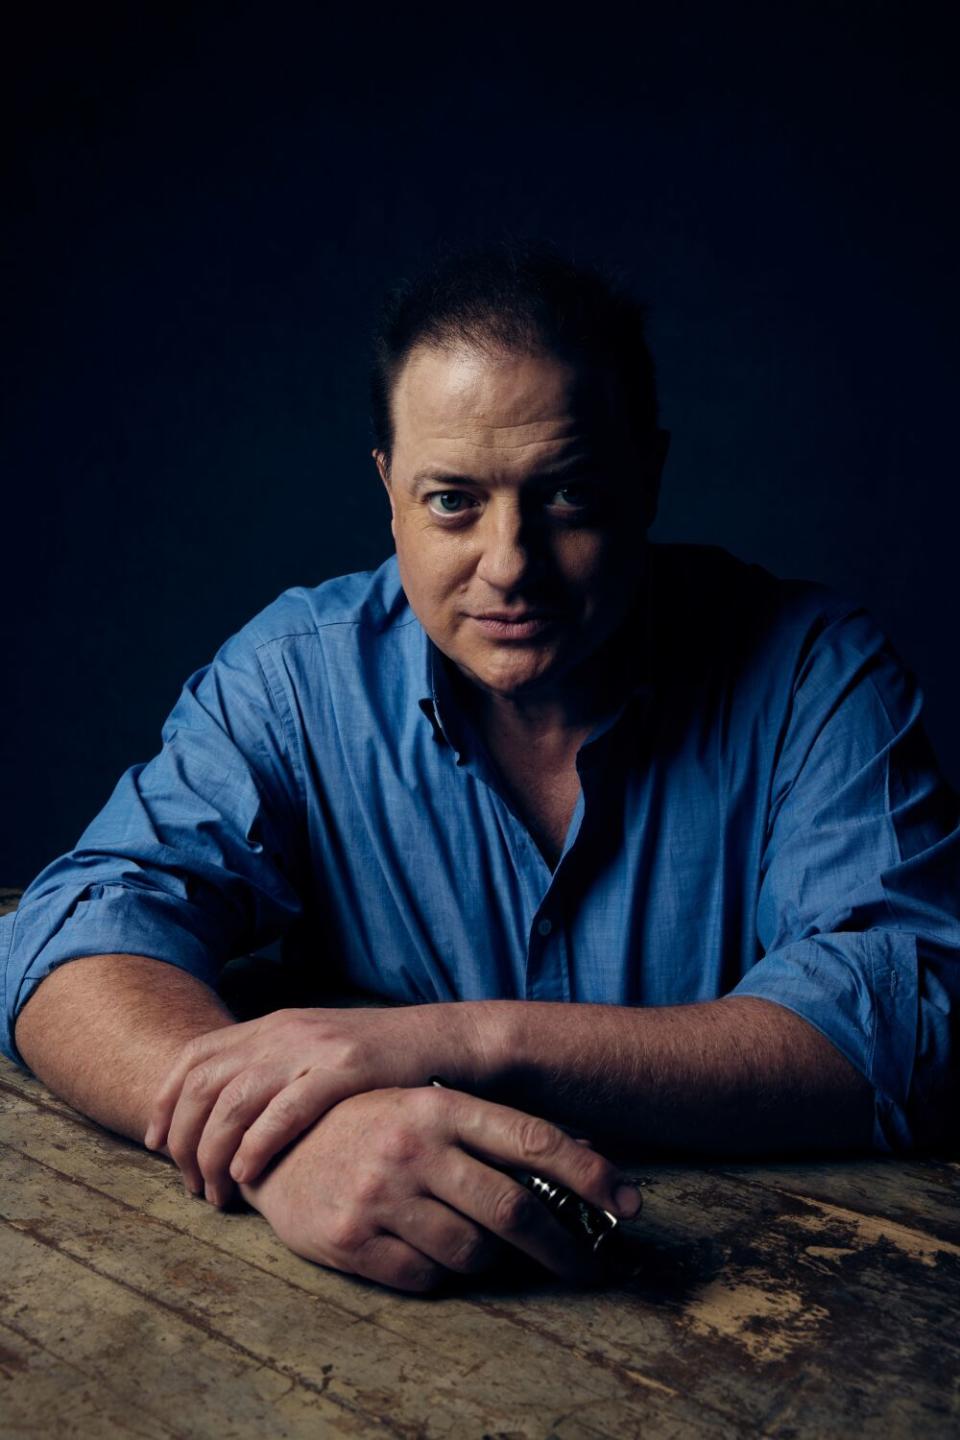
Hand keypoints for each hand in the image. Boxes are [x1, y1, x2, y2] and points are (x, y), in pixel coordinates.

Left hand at [144, 1004, 481, 1204]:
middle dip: (184, 1139)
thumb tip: (218, 1115)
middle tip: (188, 1183)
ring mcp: (312, 1049)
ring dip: (215, 1152)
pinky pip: (284, 1111)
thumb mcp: (311, 1053)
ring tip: (216, 1191)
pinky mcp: (343, 1071)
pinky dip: (257, 1145)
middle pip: (205, 1084)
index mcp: (271, 1025)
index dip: (164, 1101)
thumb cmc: (373, 1062)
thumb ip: (268, 1071)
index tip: (154, 1145)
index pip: (195, 1057)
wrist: (438, 1041)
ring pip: (235, 1100)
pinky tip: (248, 1173)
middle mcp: (283, 1031)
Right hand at [240, 1084, 642, 1292]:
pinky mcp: (349, 1240)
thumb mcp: (425, 1109)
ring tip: (483, 1250)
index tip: (629, 1202)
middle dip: (562, 1247)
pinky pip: (426, 1278)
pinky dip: (440, 1273)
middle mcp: (412, 1145)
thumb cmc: (365, 1125)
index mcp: (438, 1105)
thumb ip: (492, 1130)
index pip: (534, 1139)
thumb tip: (586, 1155)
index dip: (590, 1174)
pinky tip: (428, 1252)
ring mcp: (379, 1194)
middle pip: (514, 1209)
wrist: (268, 1146)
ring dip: (491, 1260)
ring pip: (473, 1252)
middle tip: (585, 1267)